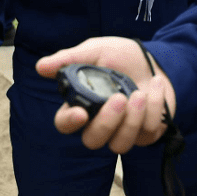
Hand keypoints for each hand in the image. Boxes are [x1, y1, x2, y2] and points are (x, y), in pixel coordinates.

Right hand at [36, 37, 176, 153]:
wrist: (156, 58)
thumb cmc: (120, 56)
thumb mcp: (96, 51)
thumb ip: (70, 58)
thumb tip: (40, 66)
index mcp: (82, 103)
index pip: (65, 123)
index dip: (69, 122)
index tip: (80, 113)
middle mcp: (100, 122)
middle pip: (93, 140)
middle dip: (106, 122)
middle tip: (119, 98)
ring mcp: (123, 131)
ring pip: (120, 144)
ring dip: (132, 119)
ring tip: (139, 93)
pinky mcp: (146, 133)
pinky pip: (148, 132)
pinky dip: (154, 106)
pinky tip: (154, 85)